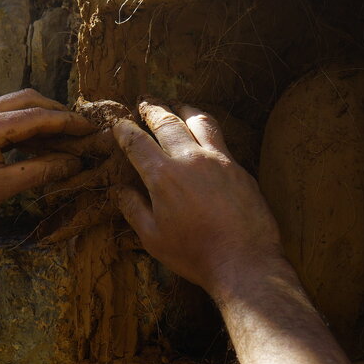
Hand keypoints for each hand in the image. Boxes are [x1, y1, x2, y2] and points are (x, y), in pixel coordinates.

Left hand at [0, 90, 93, 275]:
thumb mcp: (1, 189)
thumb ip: (40, 171)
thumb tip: (73, 164)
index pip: (35, 116)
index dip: (66, 122)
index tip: (90, 128)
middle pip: (27, 100)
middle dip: (56, 112)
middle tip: (81, 129)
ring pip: (15, 105)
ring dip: (41, 118)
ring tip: (65, 137)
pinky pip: (3, 116)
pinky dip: (24, 125)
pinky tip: (39, 143)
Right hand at [113, 101, 284, 295]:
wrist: (244, 261)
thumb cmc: (194, 253)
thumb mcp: (153, 238)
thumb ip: (134, 209)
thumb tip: (120, 190)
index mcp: (163, 176)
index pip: (137, 142)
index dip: (124, 130)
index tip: (119, 124)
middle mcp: (190, 159)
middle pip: (167, 122)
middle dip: (152, 109)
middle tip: (145, 102)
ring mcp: (219, 159)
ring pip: (199, 120)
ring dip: (183, 109)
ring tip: (176, 106)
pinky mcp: (239, 167)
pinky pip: (220, 137)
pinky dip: (206, 128)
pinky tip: (204, 133)